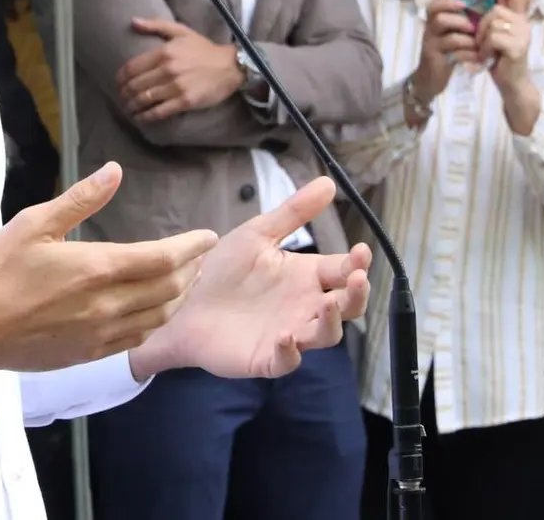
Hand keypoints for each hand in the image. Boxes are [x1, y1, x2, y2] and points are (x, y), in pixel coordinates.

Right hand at [0, 163, 218, 387]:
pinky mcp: (87, 354)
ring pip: (157, 318)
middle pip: (169, 289)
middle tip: (200, 256)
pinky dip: (155, 322)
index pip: (164, 258)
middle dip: (191, 271)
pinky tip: (154, 311)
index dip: (192, 247)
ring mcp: (99, 334)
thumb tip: (114, 171)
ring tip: (185, 281)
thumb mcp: (35, 222)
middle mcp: (107, 305)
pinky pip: (135, 339)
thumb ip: (81, 198)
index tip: (208, 237)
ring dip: (178, 298)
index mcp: (98, 268)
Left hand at [118, 18, 245, 121]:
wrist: (230, 66)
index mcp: (164, 52)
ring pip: (144, 100)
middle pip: (135, 85)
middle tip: (121, 98)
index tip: (118, 83)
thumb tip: (133, 22)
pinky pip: (159, 112)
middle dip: (124, 94)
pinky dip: (146, 117)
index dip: (120, 78)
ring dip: (131, 106)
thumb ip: (156, 25)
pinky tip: (140, 118)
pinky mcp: (185, 102)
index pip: (132, 67)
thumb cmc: (204, 49)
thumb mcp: (181, 31)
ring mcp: (176, 87)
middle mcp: (167, 70)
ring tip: (128, 109)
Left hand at [132, 176, 373, 380]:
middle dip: (357, 294)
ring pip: (325, 335)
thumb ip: (293, 212)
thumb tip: (329, 182)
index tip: (361, 252)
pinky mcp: (265, 358)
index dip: (358, 264)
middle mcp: (304, 306)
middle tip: (357, 278)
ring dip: (332, 322)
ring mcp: (288, 334)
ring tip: (329, 304)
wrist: (182, 300)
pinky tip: (286, 336)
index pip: (344, 271)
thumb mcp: (258, 234)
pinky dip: (290, 351)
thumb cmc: (223, 269)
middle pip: (347, 307)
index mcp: (306, 276)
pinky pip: (286, 361)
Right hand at [411, 0, 476, 103]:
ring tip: (476, 44)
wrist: (429, 79)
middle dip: (459, 21)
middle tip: (473, 27)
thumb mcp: (448, 35)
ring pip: (449, 38)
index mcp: (432, 23)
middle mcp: (429, 32)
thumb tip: (482, 11)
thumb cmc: (443, 53)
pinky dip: (469, 54)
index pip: (434, 6)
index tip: (464, 4)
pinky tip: (477, 57)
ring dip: (467, 39)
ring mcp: (432, 47)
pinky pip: (455, 55)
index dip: (448, 2)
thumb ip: (458, 24)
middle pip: (440, 19)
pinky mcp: (438, 61)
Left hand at [478, 0, 531, 94]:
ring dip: (483, 40)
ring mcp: (523, 34)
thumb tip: (481, 7)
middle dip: (482, 26)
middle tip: (481, 44)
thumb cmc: (501, 62)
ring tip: (485, 53)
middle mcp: (524, 24)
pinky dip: (485, 48)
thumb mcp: (495, 40)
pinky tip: (488, 58)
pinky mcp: (518, 46)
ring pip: (493, 23)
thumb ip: (492, 24)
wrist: (512, 85)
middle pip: (495, 11)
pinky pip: (493, 37)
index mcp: (519, 20)